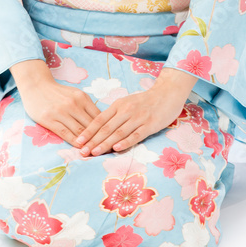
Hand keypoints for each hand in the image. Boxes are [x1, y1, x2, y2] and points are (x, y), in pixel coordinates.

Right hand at [15, 74, 102, 147]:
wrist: (36, 85)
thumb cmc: (58, 92)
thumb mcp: (75, 94)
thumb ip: (87, 106)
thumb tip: (102, 122)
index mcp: (82, 97)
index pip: (98, 117)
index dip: (107, 130)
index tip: (114, 140)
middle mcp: (73, 104)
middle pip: (91, 126)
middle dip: (100, 139)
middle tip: (109, 150)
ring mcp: (61, 112)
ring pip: (80, 131)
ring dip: (88, 144)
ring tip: (96, 153)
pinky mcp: (50, 119)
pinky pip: (65, 133)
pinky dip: (75, 142)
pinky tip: (80, 148)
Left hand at [74, 75, 193, 156]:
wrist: (167, 93)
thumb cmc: (145, 101)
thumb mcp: (127, 103)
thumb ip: (114, 115)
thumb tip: (98, 130)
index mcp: (118, 105)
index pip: (100, 119)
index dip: (88, 131)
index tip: (78, 141)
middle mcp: (126, 110)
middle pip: (106, 128)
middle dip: (93, 141)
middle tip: (82, 151)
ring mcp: (138, 118)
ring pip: (118, 133)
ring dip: (105, 144)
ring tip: (94, 153)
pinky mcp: (150, 125)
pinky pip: (135, 135)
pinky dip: (125, 142)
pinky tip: (116, 149)